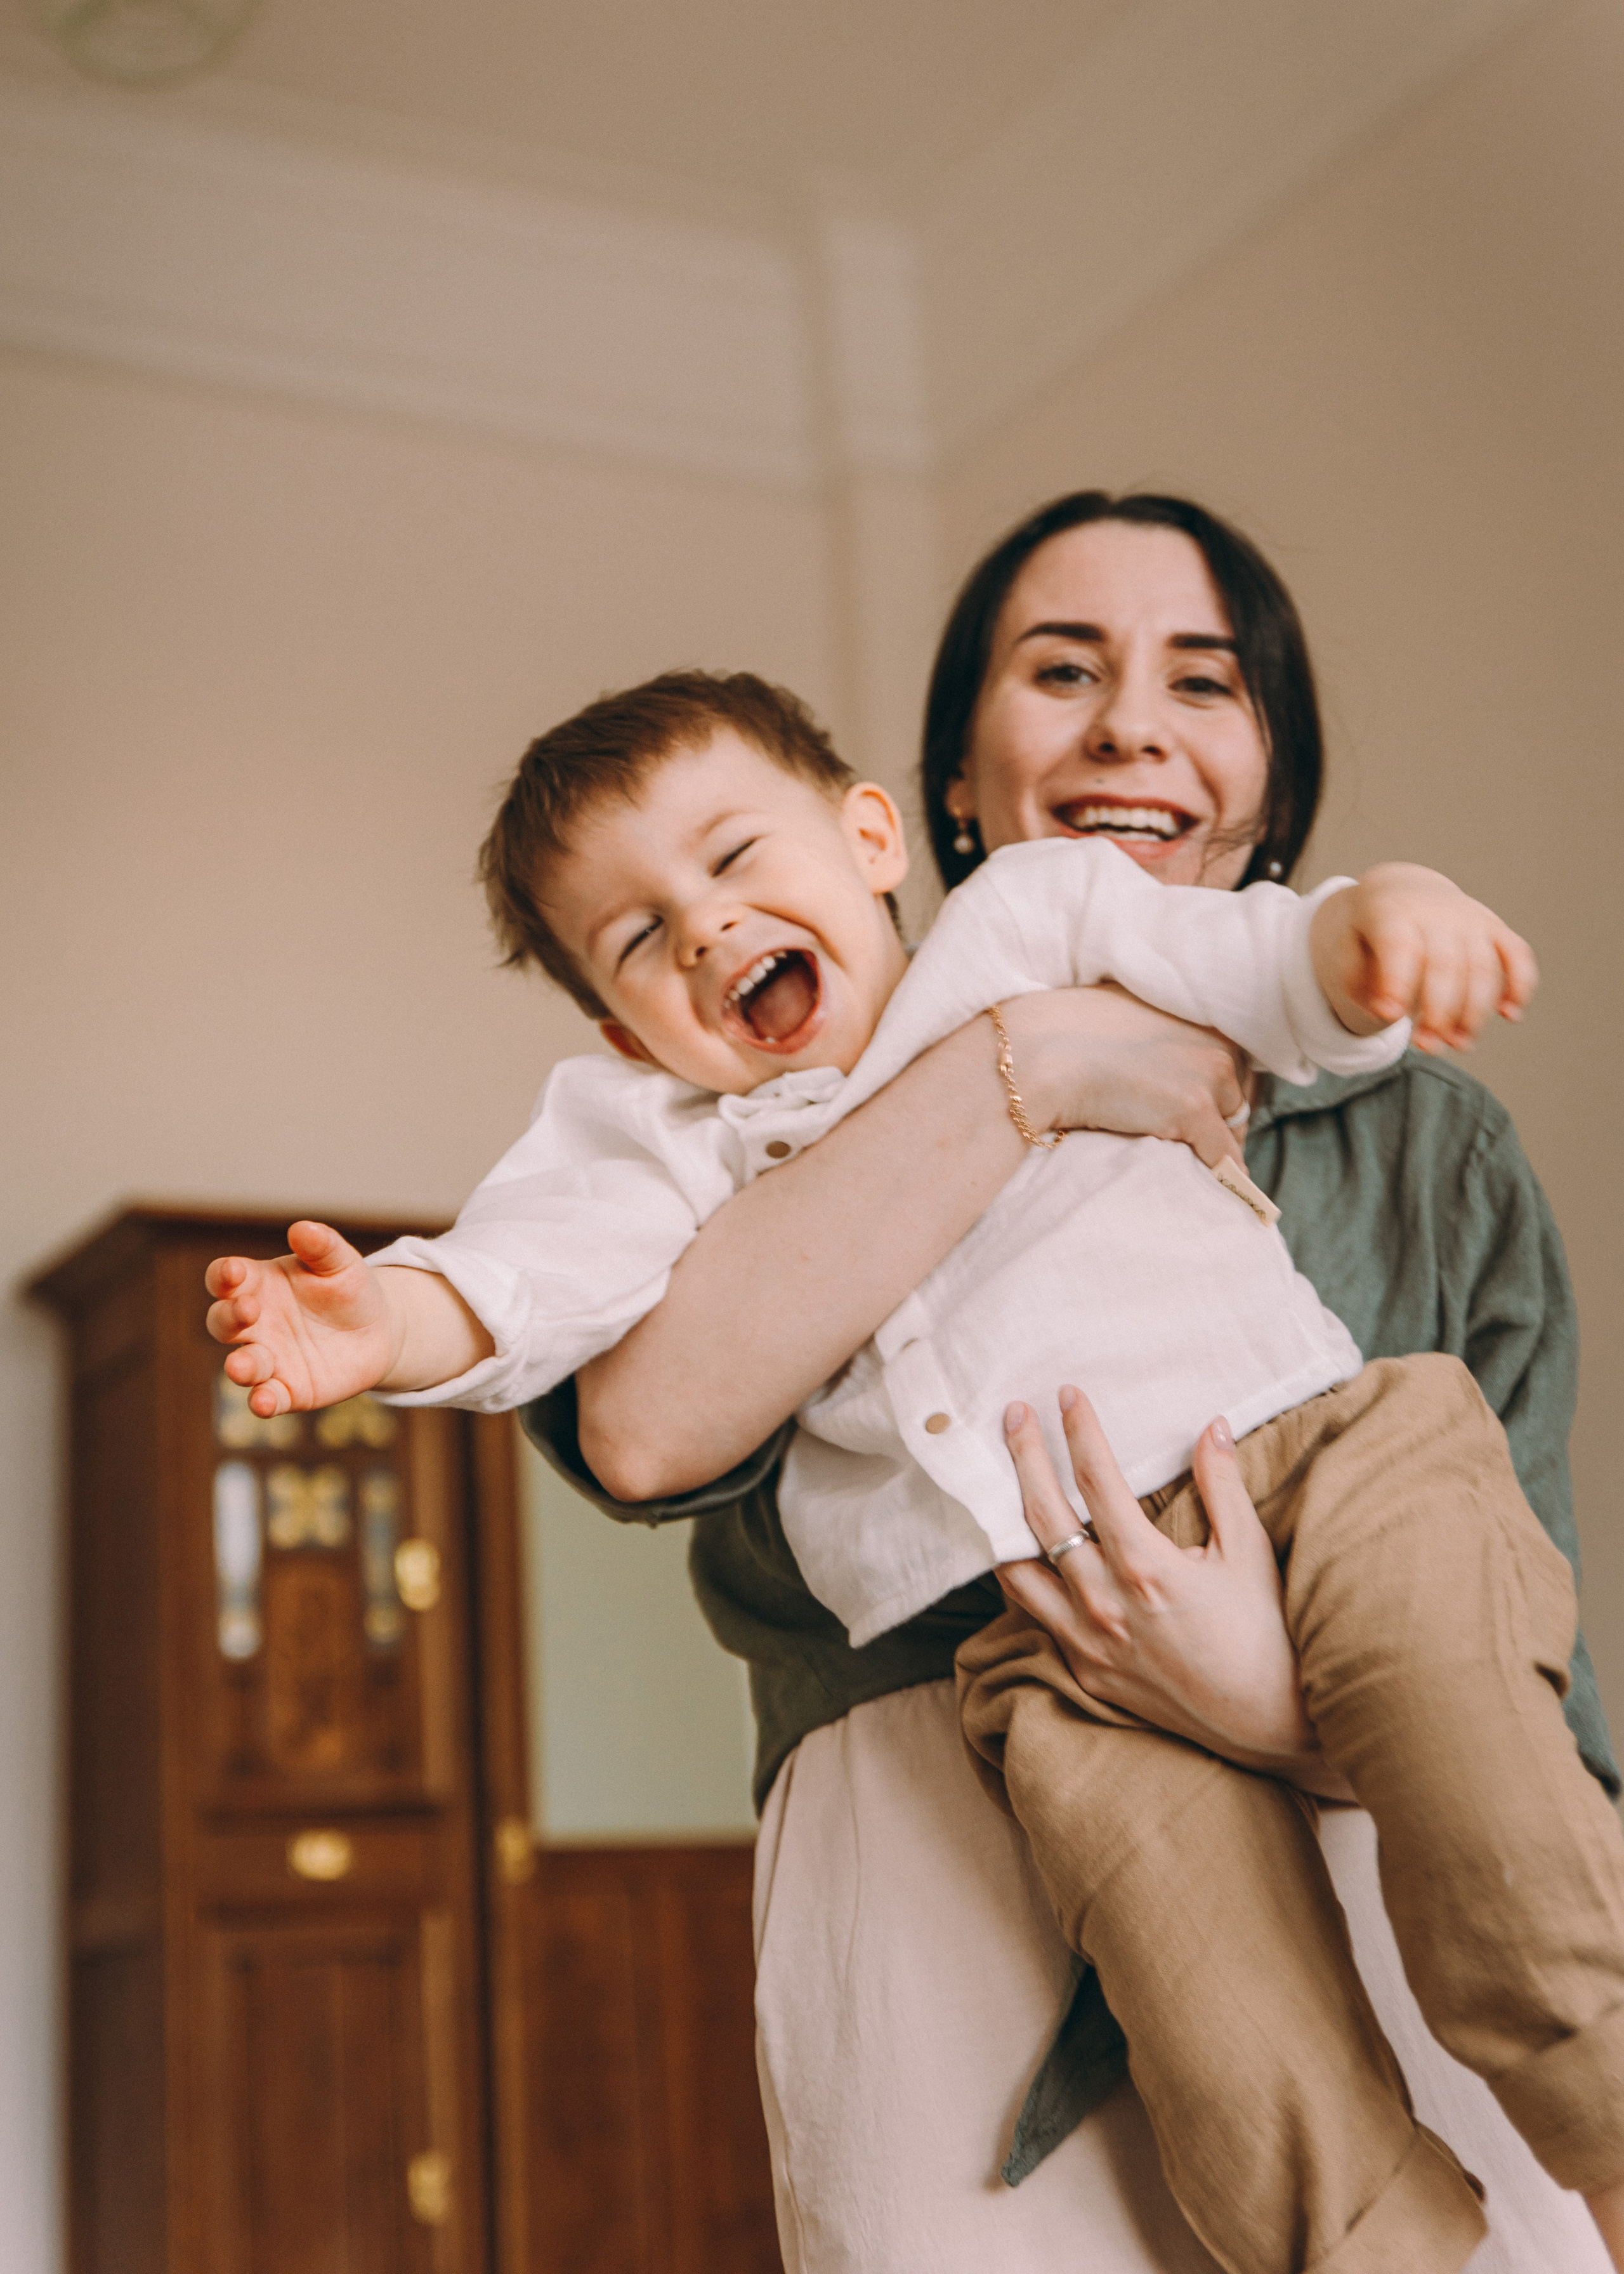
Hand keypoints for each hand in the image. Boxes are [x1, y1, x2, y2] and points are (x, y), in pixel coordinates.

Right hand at [205, 1221, 401, 1415]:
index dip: (223, 1275)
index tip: (235, 1272)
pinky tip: (264, 1403)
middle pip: (223, 1321)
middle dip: (229, 1316)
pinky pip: (267, 1398)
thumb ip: (322, 1246)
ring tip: (241, 1367)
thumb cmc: (349, 1289)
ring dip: (239, 1366)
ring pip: (241, 1364)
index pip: (224, 1278)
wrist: (378, 1331)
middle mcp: (255, 1324)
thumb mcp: (341, 1263)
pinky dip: (262, 1402)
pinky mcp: (287, 1390)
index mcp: (258, 1284)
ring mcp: (268, 1358)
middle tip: (249, 1310)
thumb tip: (302, 1228)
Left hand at [996, 1386, 1351, 1796]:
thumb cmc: (1265, 1635)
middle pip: (1043, 1516)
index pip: (1096, 1481)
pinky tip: (1025, 1556)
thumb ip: (1223, 1486)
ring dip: (1005, 1524)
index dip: (1079, 1431)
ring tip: (999, 1486)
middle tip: (1014, 1416)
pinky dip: (1025, 1580)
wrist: (1268, 1725)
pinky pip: (1037, 1617)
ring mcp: (1088, 1643)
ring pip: (1018, 1573)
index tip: (1067, 1396)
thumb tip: (1211, 1427)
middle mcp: (1105, 1605)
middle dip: (1024, 1457)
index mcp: (1145, 1567)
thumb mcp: (1249, 1553)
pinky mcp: (1085, 1672)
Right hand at [1001, 985, 1250, 1170]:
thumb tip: (1165, 1073)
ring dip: (1217, 1149)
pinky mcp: (1193, 1108)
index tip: (1207, 1118)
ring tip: (1194, 1167)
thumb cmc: (1069, 1038)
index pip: (1233, 1065)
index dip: (1218, 1095)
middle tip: (1194, 1146)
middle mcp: (1215, 1041)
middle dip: (1220, 1123)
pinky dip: (1221, 1178)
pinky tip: (1211, 1190)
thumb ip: (1158, 1038)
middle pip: (1239, 1098)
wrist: (1042, 1054)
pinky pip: (1225, 1158)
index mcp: (1200, 1017)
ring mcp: (1208, 1075)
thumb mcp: (1128, 1021)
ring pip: (1235, 1129)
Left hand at [1310, 862, 1536, 1053]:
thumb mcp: (1347, 947)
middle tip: (1426, 1046)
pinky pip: (1518, 956)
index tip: (1391, 1017)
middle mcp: (1437, 914)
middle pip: (1446, 965)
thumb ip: (1355, 979)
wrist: (1402, 890)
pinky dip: (1521, 986)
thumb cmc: (1371, 932)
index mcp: (1393, 913)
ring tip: (1460, 1045)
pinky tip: (1510, 1015)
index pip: (1400, 946)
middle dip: (1439, 1012)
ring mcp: (1472, 920)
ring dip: (1476, 1013)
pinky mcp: (1497, 929)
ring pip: (1483, 968)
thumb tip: (1385, 1013)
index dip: (1398, 982)